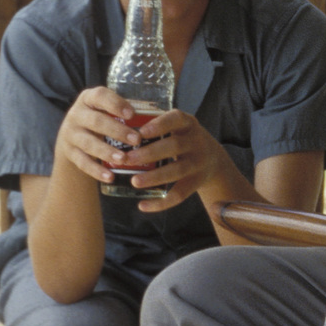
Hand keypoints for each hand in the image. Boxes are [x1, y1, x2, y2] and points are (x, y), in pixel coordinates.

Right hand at [52, 86, 153, 188]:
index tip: (132, 114)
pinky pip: (82, 162)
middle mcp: (77, 114)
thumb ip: (128, 111)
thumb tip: (165, 115)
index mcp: (90, 99)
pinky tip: (110, 176)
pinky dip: (96, 171)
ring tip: (124, 159)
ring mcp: (70, 134)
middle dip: (117, 131)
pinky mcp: (69, 153)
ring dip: (107, 152)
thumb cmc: (103, 120)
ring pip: (88, 143)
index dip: (115, 104)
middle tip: (137, 140)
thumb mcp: (109, 110)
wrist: (73, 139)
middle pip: (96, 121)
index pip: (100, 96)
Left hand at [97, 105, 240, 212]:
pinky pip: (180, 194)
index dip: (160, 125)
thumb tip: (112, 125)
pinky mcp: (197, 182)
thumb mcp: (176, 127)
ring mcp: (198, 163)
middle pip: (175, 146)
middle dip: (150, 153)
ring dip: (155, 177)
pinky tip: (143, 206)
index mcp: (187, 124)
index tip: (141, 131)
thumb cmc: (182, 140)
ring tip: (134, 181)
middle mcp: (196, 142)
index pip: (176, 119)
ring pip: (177, 170)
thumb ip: (153, 125)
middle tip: (127, 158)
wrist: (213, 159)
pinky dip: (161, 203)